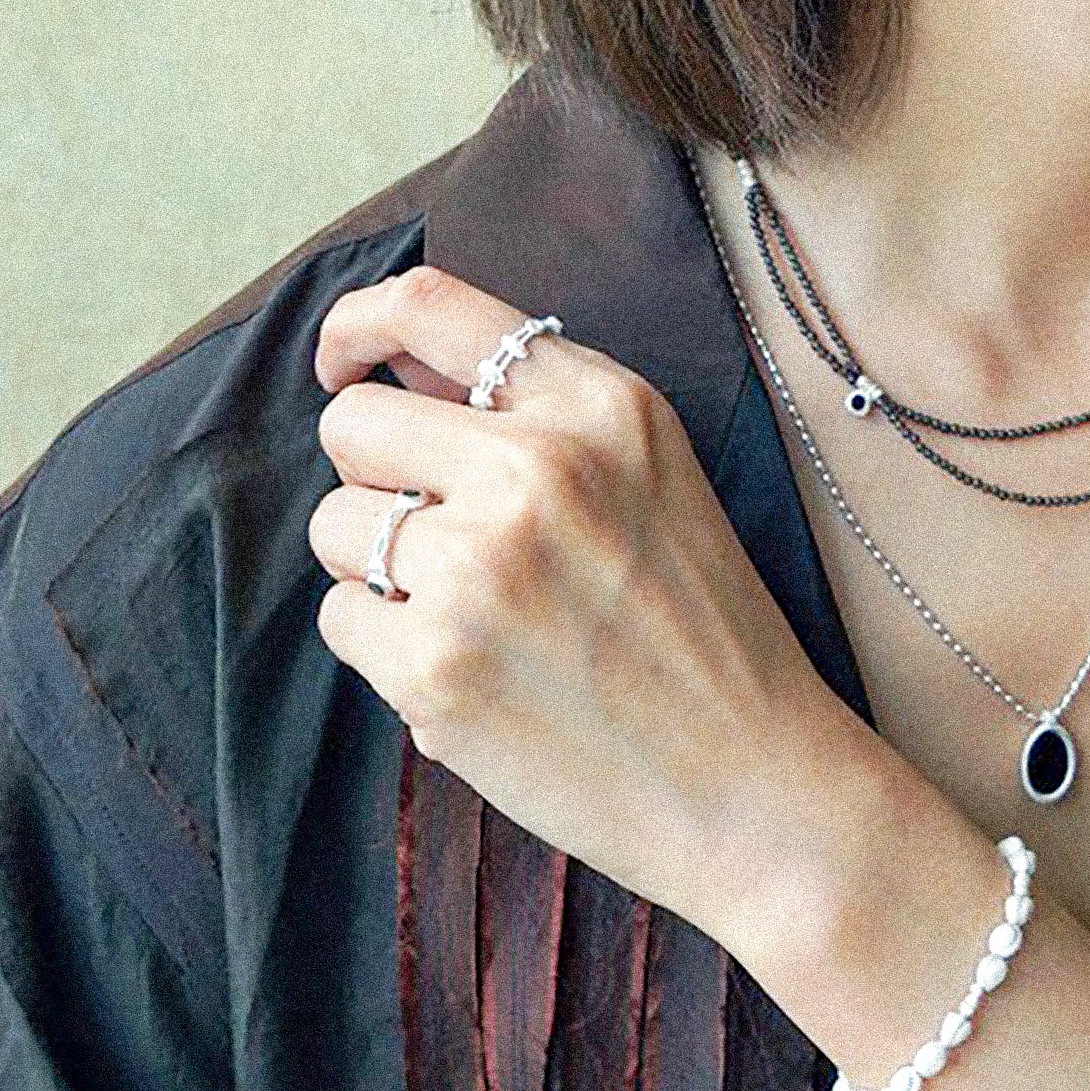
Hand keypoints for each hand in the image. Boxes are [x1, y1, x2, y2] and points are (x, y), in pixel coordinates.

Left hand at [307, 265, 875, 942]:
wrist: (753, 784)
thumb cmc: (704, 630)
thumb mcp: (651, 474)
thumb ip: (534, 411)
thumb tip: (396, 364)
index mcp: (599, 405)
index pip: (429, 306)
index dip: (356, 325)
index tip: (340, 361)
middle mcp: (536, 468)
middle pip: (353, 424)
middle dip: (378, 477)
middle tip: (447, 535)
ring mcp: (479, 567)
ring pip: (336, 526)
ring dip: (383, 568)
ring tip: (481, 614)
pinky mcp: (434, 665)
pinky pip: (341, 617)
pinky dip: (388, 647)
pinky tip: (474, 672)